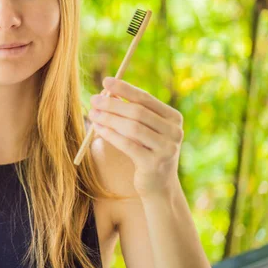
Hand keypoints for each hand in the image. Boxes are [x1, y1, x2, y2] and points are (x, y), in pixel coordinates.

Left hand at [89, 77, 183, 198]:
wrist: (159, 186)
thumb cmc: (146, 151)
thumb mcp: (141, 129)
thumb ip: (128, 111)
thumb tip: (107, 91)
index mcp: (173, 118)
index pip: (146, 98)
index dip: (125, 88)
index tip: (106, 81)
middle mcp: (174, 132)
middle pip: (138, 112)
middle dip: (112, 104)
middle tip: (93, 99)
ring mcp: (167, 148)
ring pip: (132, 127)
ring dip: (109, 118)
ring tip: (92, 113)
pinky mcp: (154, 164)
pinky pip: (128, 145)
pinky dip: (110, 134)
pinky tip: (98, 128)